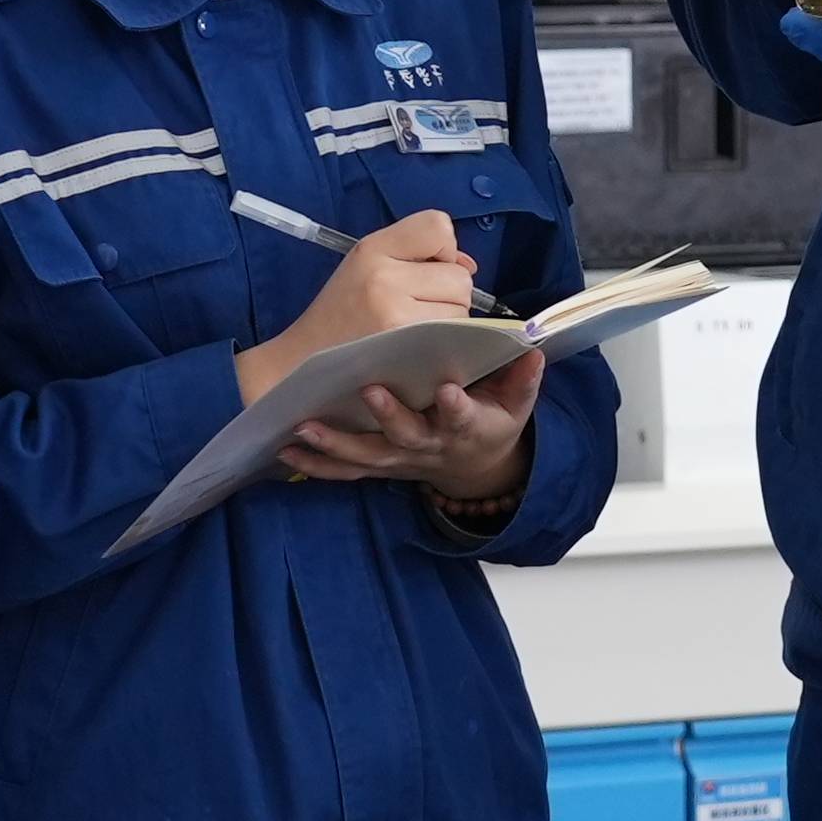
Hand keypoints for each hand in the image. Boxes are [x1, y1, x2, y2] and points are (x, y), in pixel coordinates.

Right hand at [232, 212, 475, 409]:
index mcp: (372, 249)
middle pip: (459, 276)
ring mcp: (396, 316)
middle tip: (415, 307)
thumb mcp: (366, 266)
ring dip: (448, 320)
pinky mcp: (405, 350)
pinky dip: (444, 342)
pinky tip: (417, 346)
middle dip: (447, 292)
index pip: (438, 227)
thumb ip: (416, 255)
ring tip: (413, 328)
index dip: (442, 250)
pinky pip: (453, 337)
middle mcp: (384, 277)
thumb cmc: (340, 314)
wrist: (300, 364)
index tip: (423, 270)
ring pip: (461, 308)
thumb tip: (468, 265)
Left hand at [279, 347, 543, 500]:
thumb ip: (522, 378)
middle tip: (369, 391)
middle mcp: (429, 446)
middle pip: (408, 436)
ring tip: (306, 427)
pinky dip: (317, 464)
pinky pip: (346, 470)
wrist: (472, 465)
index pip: (462, 416)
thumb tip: (532, 350)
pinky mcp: (378, 465)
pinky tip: (289, 448)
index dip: (456, 406)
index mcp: (466, 427)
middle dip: (390, 416)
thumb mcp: (515, 403)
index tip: (447, 389)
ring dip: (336, 444)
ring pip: (367, 456)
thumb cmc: (491, 421)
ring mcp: (400, 459)